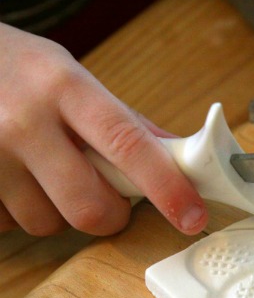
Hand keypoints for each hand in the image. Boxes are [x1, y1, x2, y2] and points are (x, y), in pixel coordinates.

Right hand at [0, 23, 207, 235]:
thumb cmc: (25, 72)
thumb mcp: (74, 78)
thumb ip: (125, 121)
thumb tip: (178, 159)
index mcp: (65, 88)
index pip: (128, 145)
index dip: (166, 187)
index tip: (192, 216)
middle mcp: (24, 122)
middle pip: (89, 206)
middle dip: (111, 214)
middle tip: (108, 196)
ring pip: (48, 223)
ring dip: (62, 212)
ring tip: (51, 174)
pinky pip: (11, 225)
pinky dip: (25, 211)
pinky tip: (20, 179)